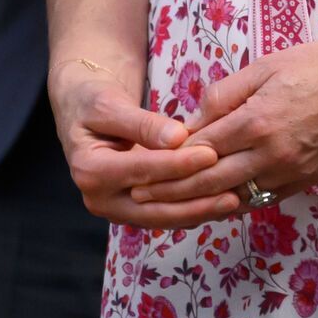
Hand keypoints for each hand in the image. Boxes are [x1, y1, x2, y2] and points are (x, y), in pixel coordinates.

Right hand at [50, 60, 231, 229]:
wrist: (84, 111)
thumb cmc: (94, 101)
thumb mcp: (110, 105)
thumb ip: (143, 123)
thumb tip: (178, 137)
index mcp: (90, 171)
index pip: (142, 171)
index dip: (178, 165)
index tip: (211, 154)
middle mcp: (99, 198)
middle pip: (152, 206)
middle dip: (194, 201)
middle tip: (232, 191)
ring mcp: (116, 208)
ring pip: (161, 216)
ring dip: (197, 212)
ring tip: (233, 201)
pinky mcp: (132, 209)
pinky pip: (164, 213)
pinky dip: (192, 210)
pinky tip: (220, 203)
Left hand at [129, 36, 317, 211]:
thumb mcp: (269, 65)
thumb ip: (227, 93)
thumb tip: (196, 119)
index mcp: (257, 120)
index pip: (201, 147)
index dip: (168, 158)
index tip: (141, 164)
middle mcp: (271, 153)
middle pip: (209, 181)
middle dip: (171, 190)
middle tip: (138, 196)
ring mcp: (290, 172)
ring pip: (234, 198)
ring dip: (198, 205)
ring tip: (168, 209)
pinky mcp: (307, 181)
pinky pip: (262, 200)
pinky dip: (235, 204)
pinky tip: (216, 205)